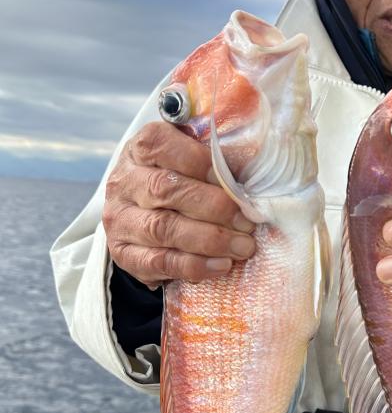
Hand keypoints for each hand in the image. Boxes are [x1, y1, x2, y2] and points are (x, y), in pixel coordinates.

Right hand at [103, 122, 255, 285]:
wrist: (148, 214)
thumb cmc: (182, 179)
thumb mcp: (194, 158)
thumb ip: (217, 157)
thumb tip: (251, 166)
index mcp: (140, 148)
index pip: (161, 146)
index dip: (200, 162)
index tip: (234, 180)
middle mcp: (123, 182)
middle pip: (164, 189)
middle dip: (213, 207)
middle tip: (247, 221)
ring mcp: (119, 219)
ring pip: (162, 229)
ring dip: (209, 240)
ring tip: (242, 247)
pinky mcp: (124, 254)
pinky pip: (158, 262)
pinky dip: (193, 266)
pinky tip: (221, 265)